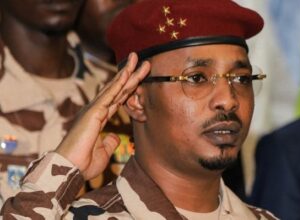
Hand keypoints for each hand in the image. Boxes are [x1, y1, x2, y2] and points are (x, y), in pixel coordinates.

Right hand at [55, 53, 149, 179]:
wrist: (69, 170)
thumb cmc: (83, 163)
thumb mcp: (103, 152)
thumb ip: (109, 142)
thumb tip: (115, 136)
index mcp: (99, 118)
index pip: (119, 99)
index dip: (130, 87)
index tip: (139, 76)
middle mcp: (97, 110)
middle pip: (118, 89)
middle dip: (130, 74)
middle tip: (142, 60)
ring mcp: (94, 109)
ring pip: (115, 87)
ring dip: (127, 73)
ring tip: (137, 58)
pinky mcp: (93, 113)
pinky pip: (109, 95)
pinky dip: (119, 84)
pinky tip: (127, 73)